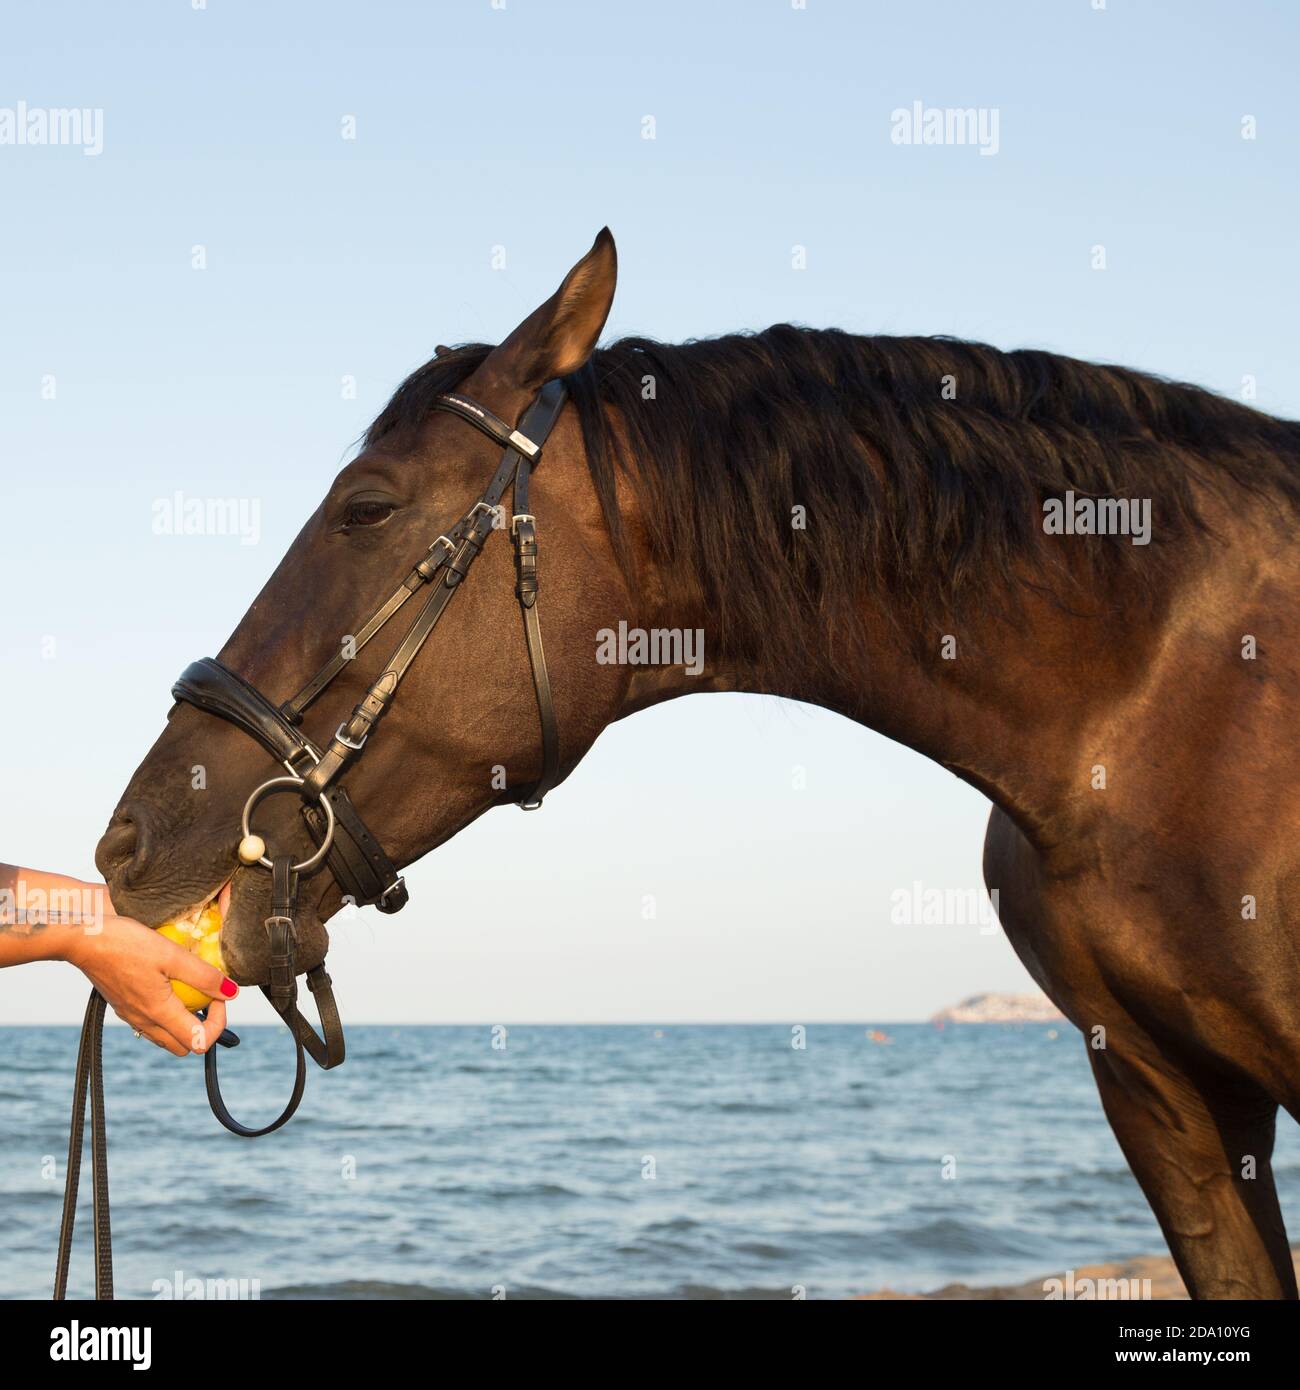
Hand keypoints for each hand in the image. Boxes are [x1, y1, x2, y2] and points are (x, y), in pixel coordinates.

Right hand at [61, 915, 237, 1055]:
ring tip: (191, 991)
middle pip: (183, 1045)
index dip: (219, 1023)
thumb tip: (232, 992)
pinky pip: (151, 1023)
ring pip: (166, 1036)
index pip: (199, 1042)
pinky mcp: (123, 1006)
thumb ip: (204, 976)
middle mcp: (143, 1022)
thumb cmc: (127, 943)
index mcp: (158, 1013)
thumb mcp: (172, 955)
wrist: (83, 938)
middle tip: (209, 996)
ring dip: (185, 1022)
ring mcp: (131, 1016)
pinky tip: (169, 986)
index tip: (220, 996)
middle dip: (204, 1026)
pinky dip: (168, 1014)